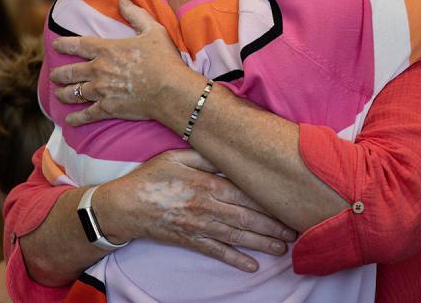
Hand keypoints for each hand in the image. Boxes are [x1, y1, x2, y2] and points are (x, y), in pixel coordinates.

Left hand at [50, 0, 204, 126]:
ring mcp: (101, 91)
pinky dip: (76, 118)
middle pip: (70, 72)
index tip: (54, 45)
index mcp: (106, 49)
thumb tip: (123, 0)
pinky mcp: (108, 109)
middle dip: (59, 74)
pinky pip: (86, 115)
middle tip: (53, 75)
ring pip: (74, 93)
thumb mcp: (153, 30)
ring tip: (58, 94)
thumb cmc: (164, 59)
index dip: (63, 44)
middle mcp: (98, 70)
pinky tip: (69, 120)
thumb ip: (135, 14)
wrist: (170, 90)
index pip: (78, 44)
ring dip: (63, 94)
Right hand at [95, 150, 296, 271]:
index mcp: (206, 184)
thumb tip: (229, 154)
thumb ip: (205, 157)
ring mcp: (198, 226)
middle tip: (296, 231)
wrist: (124, 206)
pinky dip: (235, 260)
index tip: (288, 204)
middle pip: (246, 217)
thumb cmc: (150, 178)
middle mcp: (206, 207)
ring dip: (261, 243)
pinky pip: (216, 252)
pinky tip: (251, 267)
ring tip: (282, 248)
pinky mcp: (190, 241)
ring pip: (236, 236)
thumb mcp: (176, 157)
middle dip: (273, 225)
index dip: (269, 200)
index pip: (245, 194)